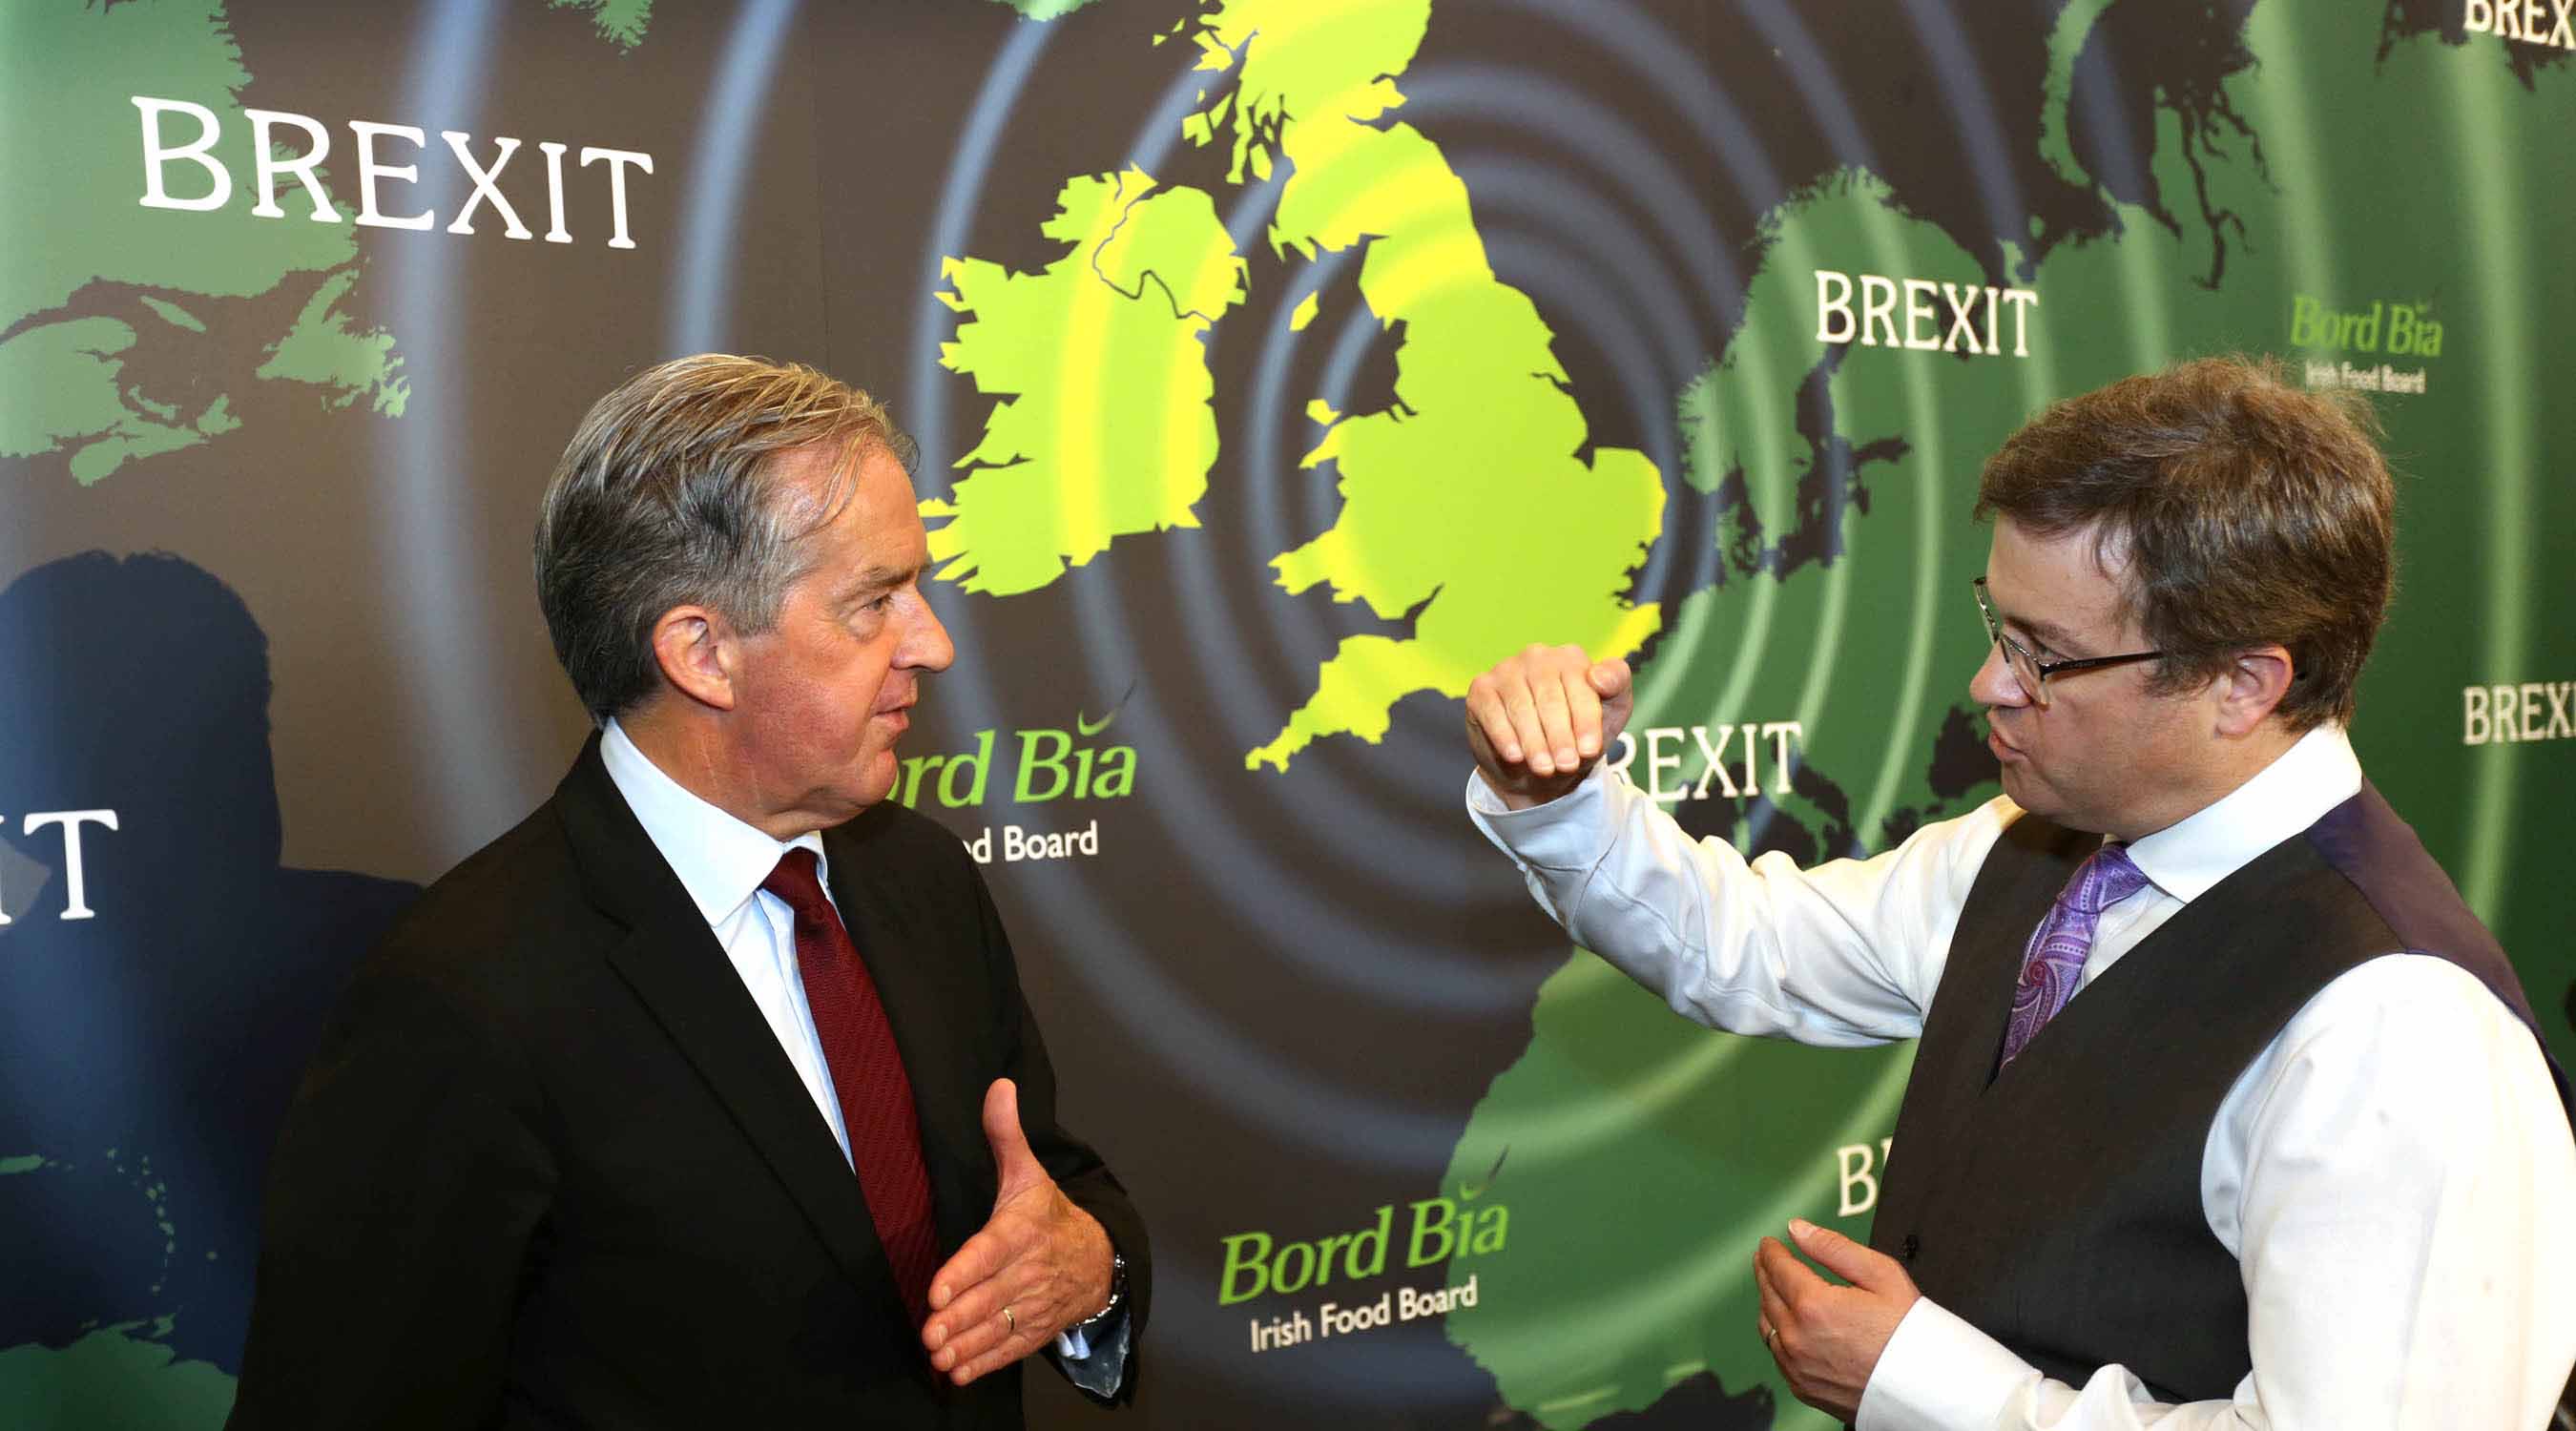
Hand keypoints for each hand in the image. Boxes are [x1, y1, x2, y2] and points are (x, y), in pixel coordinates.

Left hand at [919, 1079, 1113, 1385]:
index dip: (965, 1272)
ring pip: (999, 1326)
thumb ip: (1005, 1134)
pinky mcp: (1037, 1328)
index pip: (990, 1252)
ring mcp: (1034, 1302)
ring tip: (939, 1356)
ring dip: (967, 1344)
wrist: (1101, 1257)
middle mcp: (1029, 1270)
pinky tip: (958, 1372)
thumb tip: (999, 1087)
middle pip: (991, 1296)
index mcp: (1023, 1230)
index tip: (937, 1290)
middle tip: (929, 1332)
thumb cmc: (1050, 1215)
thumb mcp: (1029, 1172)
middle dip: (960, 1316)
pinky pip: (1011, 1347)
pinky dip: (985, 1362)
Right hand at [1465, 645, 1633, 809]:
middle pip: (1549, 698)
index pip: (1580, 688)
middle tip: (1566, 765)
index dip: (1586, 721)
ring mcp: (1506, 670)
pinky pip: (1492, 712)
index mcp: (1571, 658)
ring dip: (1534, 741)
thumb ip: (1617, 684)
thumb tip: (1597, 675)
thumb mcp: (1610, 711)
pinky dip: (1504, 736)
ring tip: (1544, 768)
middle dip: (1560, 736)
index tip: (1590, 750)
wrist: (1540, 766)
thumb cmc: (1578, 733)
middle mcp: (1537, 657)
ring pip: (1521, 707)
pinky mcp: (1481, 688)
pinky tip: (1515, 756)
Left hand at [1753, 1218, 1919, 1421]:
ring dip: (1768, 1302)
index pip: (1778, 1268)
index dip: (1771, 1252)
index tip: (1769, 1243)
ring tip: (1774, 1288)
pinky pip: (1777, 1354)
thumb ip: (1834, 1248)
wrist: (1926, 1389)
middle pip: (1768, 1295)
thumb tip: (1799, 1229)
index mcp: (1814, 1306)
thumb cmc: (1910, 1333)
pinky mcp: (1803, 1388)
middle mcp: (1798, 1338)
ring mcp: (1798, 1366)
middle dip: (1766, 1272)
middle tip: (1766, 1259)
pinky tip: (1786, 1325)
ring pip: (1768, 1326)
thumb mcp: (1881, 1275)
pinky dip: (1777, 1334)